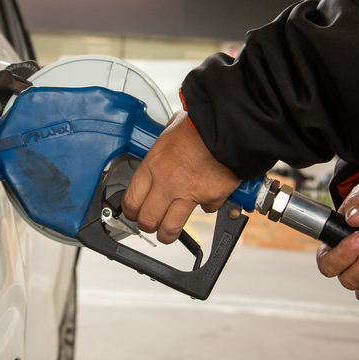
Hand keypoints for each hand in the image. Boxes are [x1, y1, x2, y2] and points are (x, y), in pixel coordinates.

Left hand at [121, 111, 240, 243]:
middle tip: (150, 224)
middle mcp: (167, 182)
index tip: (134, 213)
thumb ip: (161, 149)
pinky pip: (206, 210)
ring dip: (167, 234)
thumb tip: (161, 153)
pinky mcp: (211, 197)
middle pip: (147, 220)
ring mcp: (189, 193)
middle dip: (147, 225)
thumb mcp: (169, 132)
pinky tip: (206, 199)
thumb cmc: (198, 125)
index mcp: (153, 165)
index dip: (131, 212)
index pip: (131, 200)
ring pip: (170, 228)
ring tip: (168, 233)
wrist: (227, 126)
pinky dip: (207, 207)